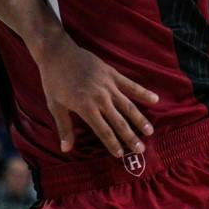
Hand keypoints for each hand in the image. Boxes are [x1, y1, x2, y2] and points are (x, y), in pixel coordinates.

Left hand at [33, 32, 156, 156]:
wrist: (58, 53)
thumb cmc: (53, 81)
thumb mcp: (55, 106)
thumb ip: (64, 128)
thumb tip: (65, 149)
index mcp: (85, 107)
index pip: (103, 130)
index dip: (112, 144)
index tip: (121, 155)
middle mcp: (100, 98)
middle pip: (119, 121)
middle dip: (130, 137)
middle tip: (140, 149)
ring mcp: (108, 85)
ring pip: (128, 106)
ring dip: (139, 119)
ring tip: (149, 131)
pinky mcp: (112, 74)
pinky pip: (131, 85)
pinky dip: (143, 92)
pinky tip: (155, 99)